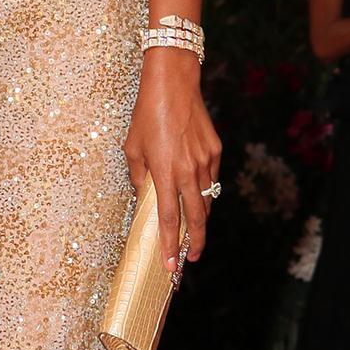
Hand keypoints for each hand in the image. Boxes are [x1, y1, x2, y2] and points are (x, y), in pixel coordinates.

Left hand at [125, 52, 220, 274]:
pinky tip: (198, 195)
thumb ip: (139, 177)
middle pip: (197, 218)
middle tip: (190, 259)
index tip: (169, 265)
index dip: (169, 244)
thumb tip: (144, 199)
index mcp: (165, 172)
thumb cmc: (147, 115)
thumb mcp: (133, 148)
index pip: (169, 218)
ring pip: (207, 199)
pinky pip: (211, 178)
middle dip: (195, 243)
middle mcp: (188, 170)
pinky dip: (205, 190)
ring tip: (194, 232)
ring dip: (201, 218)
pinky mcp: (216, 150)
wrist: (174, 85)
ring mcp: (206, 161)